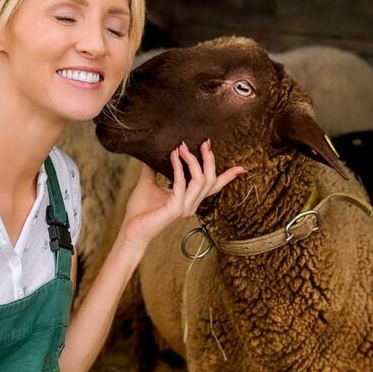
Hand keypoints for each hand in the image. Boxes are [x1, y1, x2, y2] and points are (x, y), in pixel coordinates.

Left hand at [122, 140, 245, 249]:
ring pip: (201, 181)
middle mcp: (192, 204)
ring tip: (182, 147)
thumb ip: (154, 169)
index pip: (214, 187)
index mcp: (190, 199)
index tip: (241, 167)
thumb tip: (151, 152)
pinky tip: (172, 156)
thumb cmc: (140, 210)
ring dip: (192, 161)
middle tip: (204, 142)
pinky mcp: (175, 209)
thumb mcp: (148, 183)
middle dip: (209, 159)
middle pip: (211, 179)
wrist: (131, 228)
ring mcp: (185, 207)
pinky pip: (182, 184)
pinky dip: (178, 167)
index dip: (228, 177)